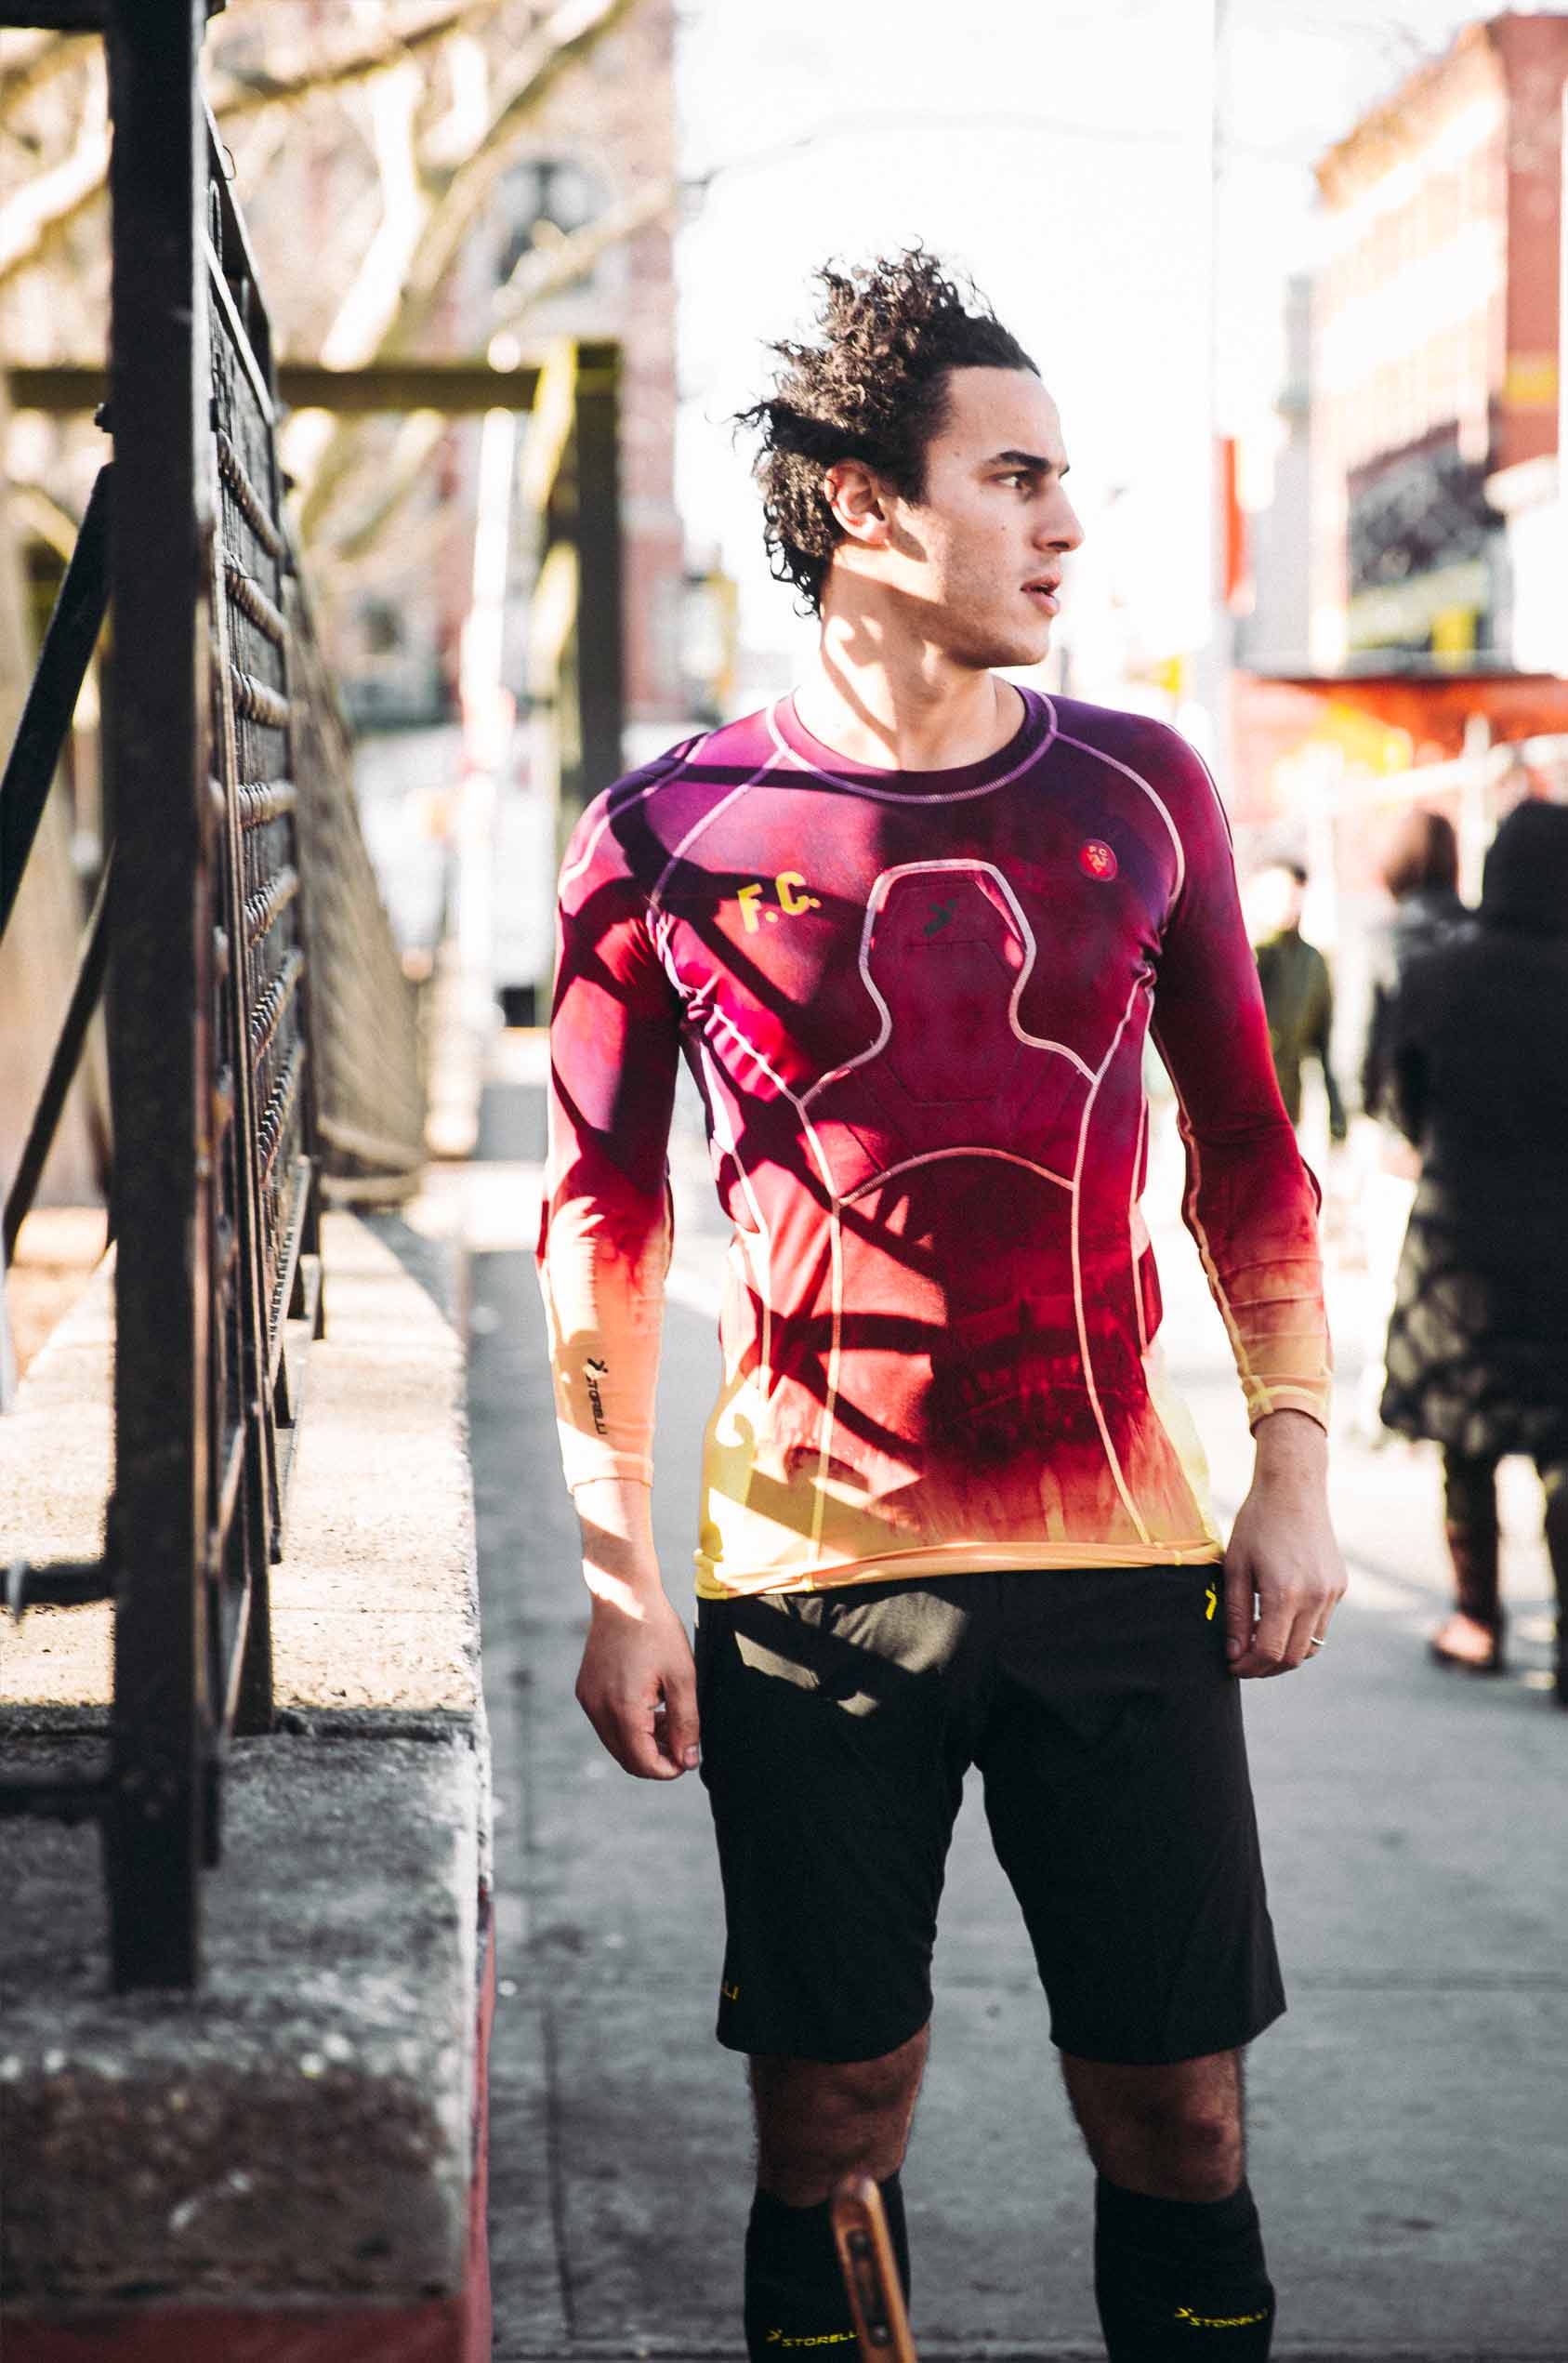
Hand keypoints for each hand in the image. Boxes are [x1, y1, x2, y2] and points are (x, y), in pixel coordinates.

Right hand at [576, 1586, 699, 1779]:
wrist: (624, 1596)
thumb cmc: (657, 1632)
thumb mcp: (683, 1676)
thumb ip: (686, 1723)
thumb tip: (688, 1761)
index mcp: (624, 1709)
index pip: (643, 1763)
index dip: (668, 1770)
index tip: (688, 1759)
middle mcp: (599, 1709)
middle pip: (627, 1758)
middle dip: (657, 1758)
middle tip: (682, 1741)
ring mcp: (588, 1700)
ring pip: (616, 1743)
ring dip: (643, 1742)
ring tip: (669, 1719)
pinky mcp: (585, 1690)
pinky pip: (606, 1723)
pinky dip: (628, 1725)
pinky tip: (650, 1705)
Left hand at [1224, 1410, 1345, 1677]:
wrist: (1294, 1490)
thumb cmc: (1257, 1524)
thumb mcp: (1236, 1567)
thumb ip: (1236, 1614)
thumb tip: (1235, 1654)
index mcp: (1285, 1593)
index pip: (1270, 1653)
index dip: (1249, 1667)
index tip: (1232, 1665)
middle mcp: (1315, 1598)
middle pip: (1293, 1657)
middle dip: (1266, 1668)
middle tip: (1243, 1661)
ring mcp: (1332, 1593)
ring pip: (1311, 1645)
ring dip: (1285, 1653)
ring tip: (1259, 1642)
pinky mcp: (1339, 1586)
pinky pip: (1321, 1623)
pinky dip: (1299, 1630)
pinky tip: (1278, 1616)